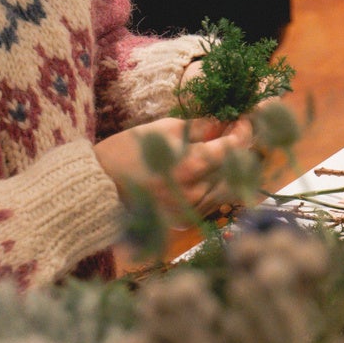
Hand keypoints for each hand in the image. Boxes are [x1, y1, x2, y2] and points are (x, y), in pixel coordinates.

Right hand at [95, 116, 253, 215]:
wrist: (98, 187)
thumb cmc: (128, 150)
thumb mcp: (163, 129)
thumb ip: (200, 127)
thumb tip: (225, 122)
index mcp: (192, 165)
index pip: (235, 147)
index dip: (244, 131)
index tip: (245, 120)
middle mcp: (196, 192)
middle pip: (236, 168)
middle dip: (239, 148)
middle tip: (235, 132)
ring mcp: (191, 210)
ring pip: (226, 187)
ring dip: (229, 168)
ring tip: (221, 151)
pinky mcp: (184, 222)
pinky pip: (211, 202)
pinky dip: (213, 186)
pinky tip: (205, 173)